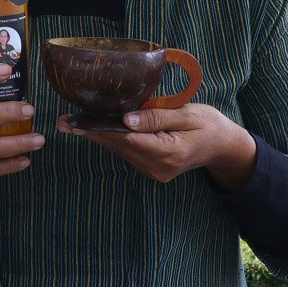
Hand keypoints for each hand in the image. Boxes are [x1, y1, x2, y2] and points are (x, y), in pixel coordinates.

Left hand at [59, 103, 256, 188]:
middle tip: (64, 122)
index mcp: (170, 152)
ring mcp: (155, 172)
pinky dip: (112, 140)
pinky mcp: (152, 169)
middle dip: (91, 133)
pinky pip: (128, 153)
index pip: (129, 139)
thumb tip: (126, 119)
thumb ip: (157, 117)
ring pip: (120, 151)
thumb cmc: (209, 124)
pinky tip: (95, 129)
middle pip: (119, 147)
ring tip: (72, 123)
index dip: (102, 129)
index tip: (78, 122)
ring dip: (98, 137)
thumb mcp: (189, 114)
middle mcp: (159, 167)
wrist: (223, 146)